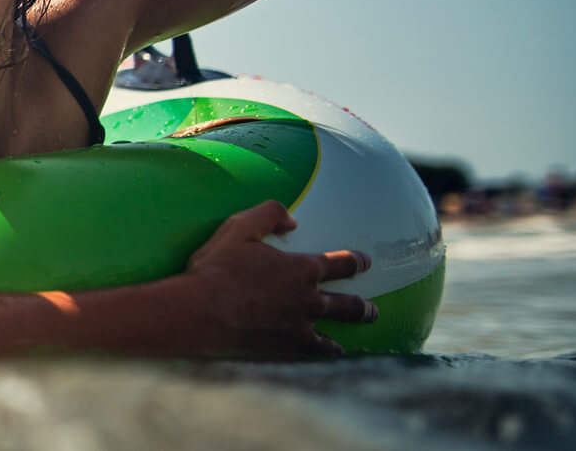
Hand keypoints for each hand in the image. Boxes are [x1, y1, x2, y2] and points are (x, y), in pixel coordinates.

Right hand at [178, 200, 376, 355]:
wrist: (202, 311)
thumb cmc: (219, 267)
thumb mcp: (240, 227)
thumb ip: (269, 214)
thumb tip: (293, 220)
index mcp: (303, 269)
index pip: (342, 264)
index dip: (356, 261)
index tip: (366, 262)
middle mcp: (310, 300)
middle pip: (348, 305)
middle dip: (363, 307)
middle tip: (373, 309)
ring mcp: (300, 328)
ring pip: (333, 336)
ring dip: (343, 340)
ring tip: (347, 345)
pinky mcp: (285, 349)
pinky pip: (309, 354)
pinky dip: (317, 357)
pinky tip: (318, 361)